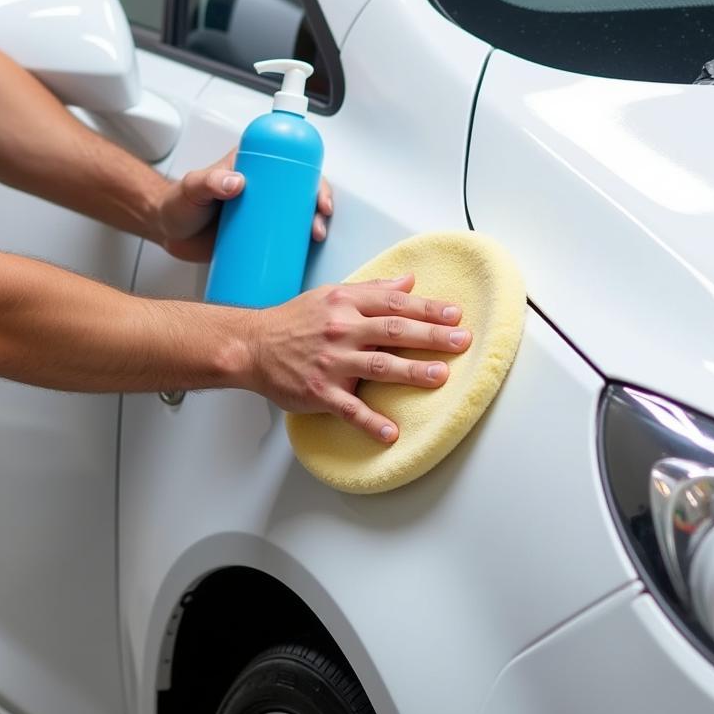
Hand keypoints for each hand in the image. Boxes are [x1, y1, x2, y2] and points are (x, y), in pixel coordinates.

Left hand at [158, 150, 333, 262]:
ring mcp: (263, 214)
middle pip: (302, 193)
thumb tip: (236, 182)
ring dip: (313, 227)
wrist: (167, 232)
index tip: (318, 196)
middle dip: (319, 208)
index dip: (313, 179)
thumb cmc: (178, 203)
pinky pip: (283, 240)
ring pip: (297, 217)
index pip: (291, 165)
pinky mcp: (258, 237)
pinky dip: (298, 247)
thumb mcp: (192, 186)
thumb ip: (208, 180)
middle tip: (317, 223)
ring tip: (314, 239)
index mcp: (253, 167)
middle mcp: (263, 189)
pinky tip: (306, 254)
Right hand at [247, 275, 470, 442]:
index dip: (427, 308)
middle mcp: (342, 330)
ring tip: (440, 377)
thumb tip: (408, 281)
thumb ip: (373, 290)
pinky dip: (370, 422)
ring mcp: (332, 363)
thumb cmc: (294, 320)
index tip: (455, 315)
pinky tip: (391, 432)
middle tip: (461, 341)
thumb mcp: (332, 294)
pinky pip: (349, 408)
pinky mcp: (320, 392)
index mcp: (346, 304)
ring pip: (378, 366)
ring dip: (412, 372)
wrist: (252, 345)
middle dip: (431, 335)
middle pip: (393, 331)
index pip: (395, 304)